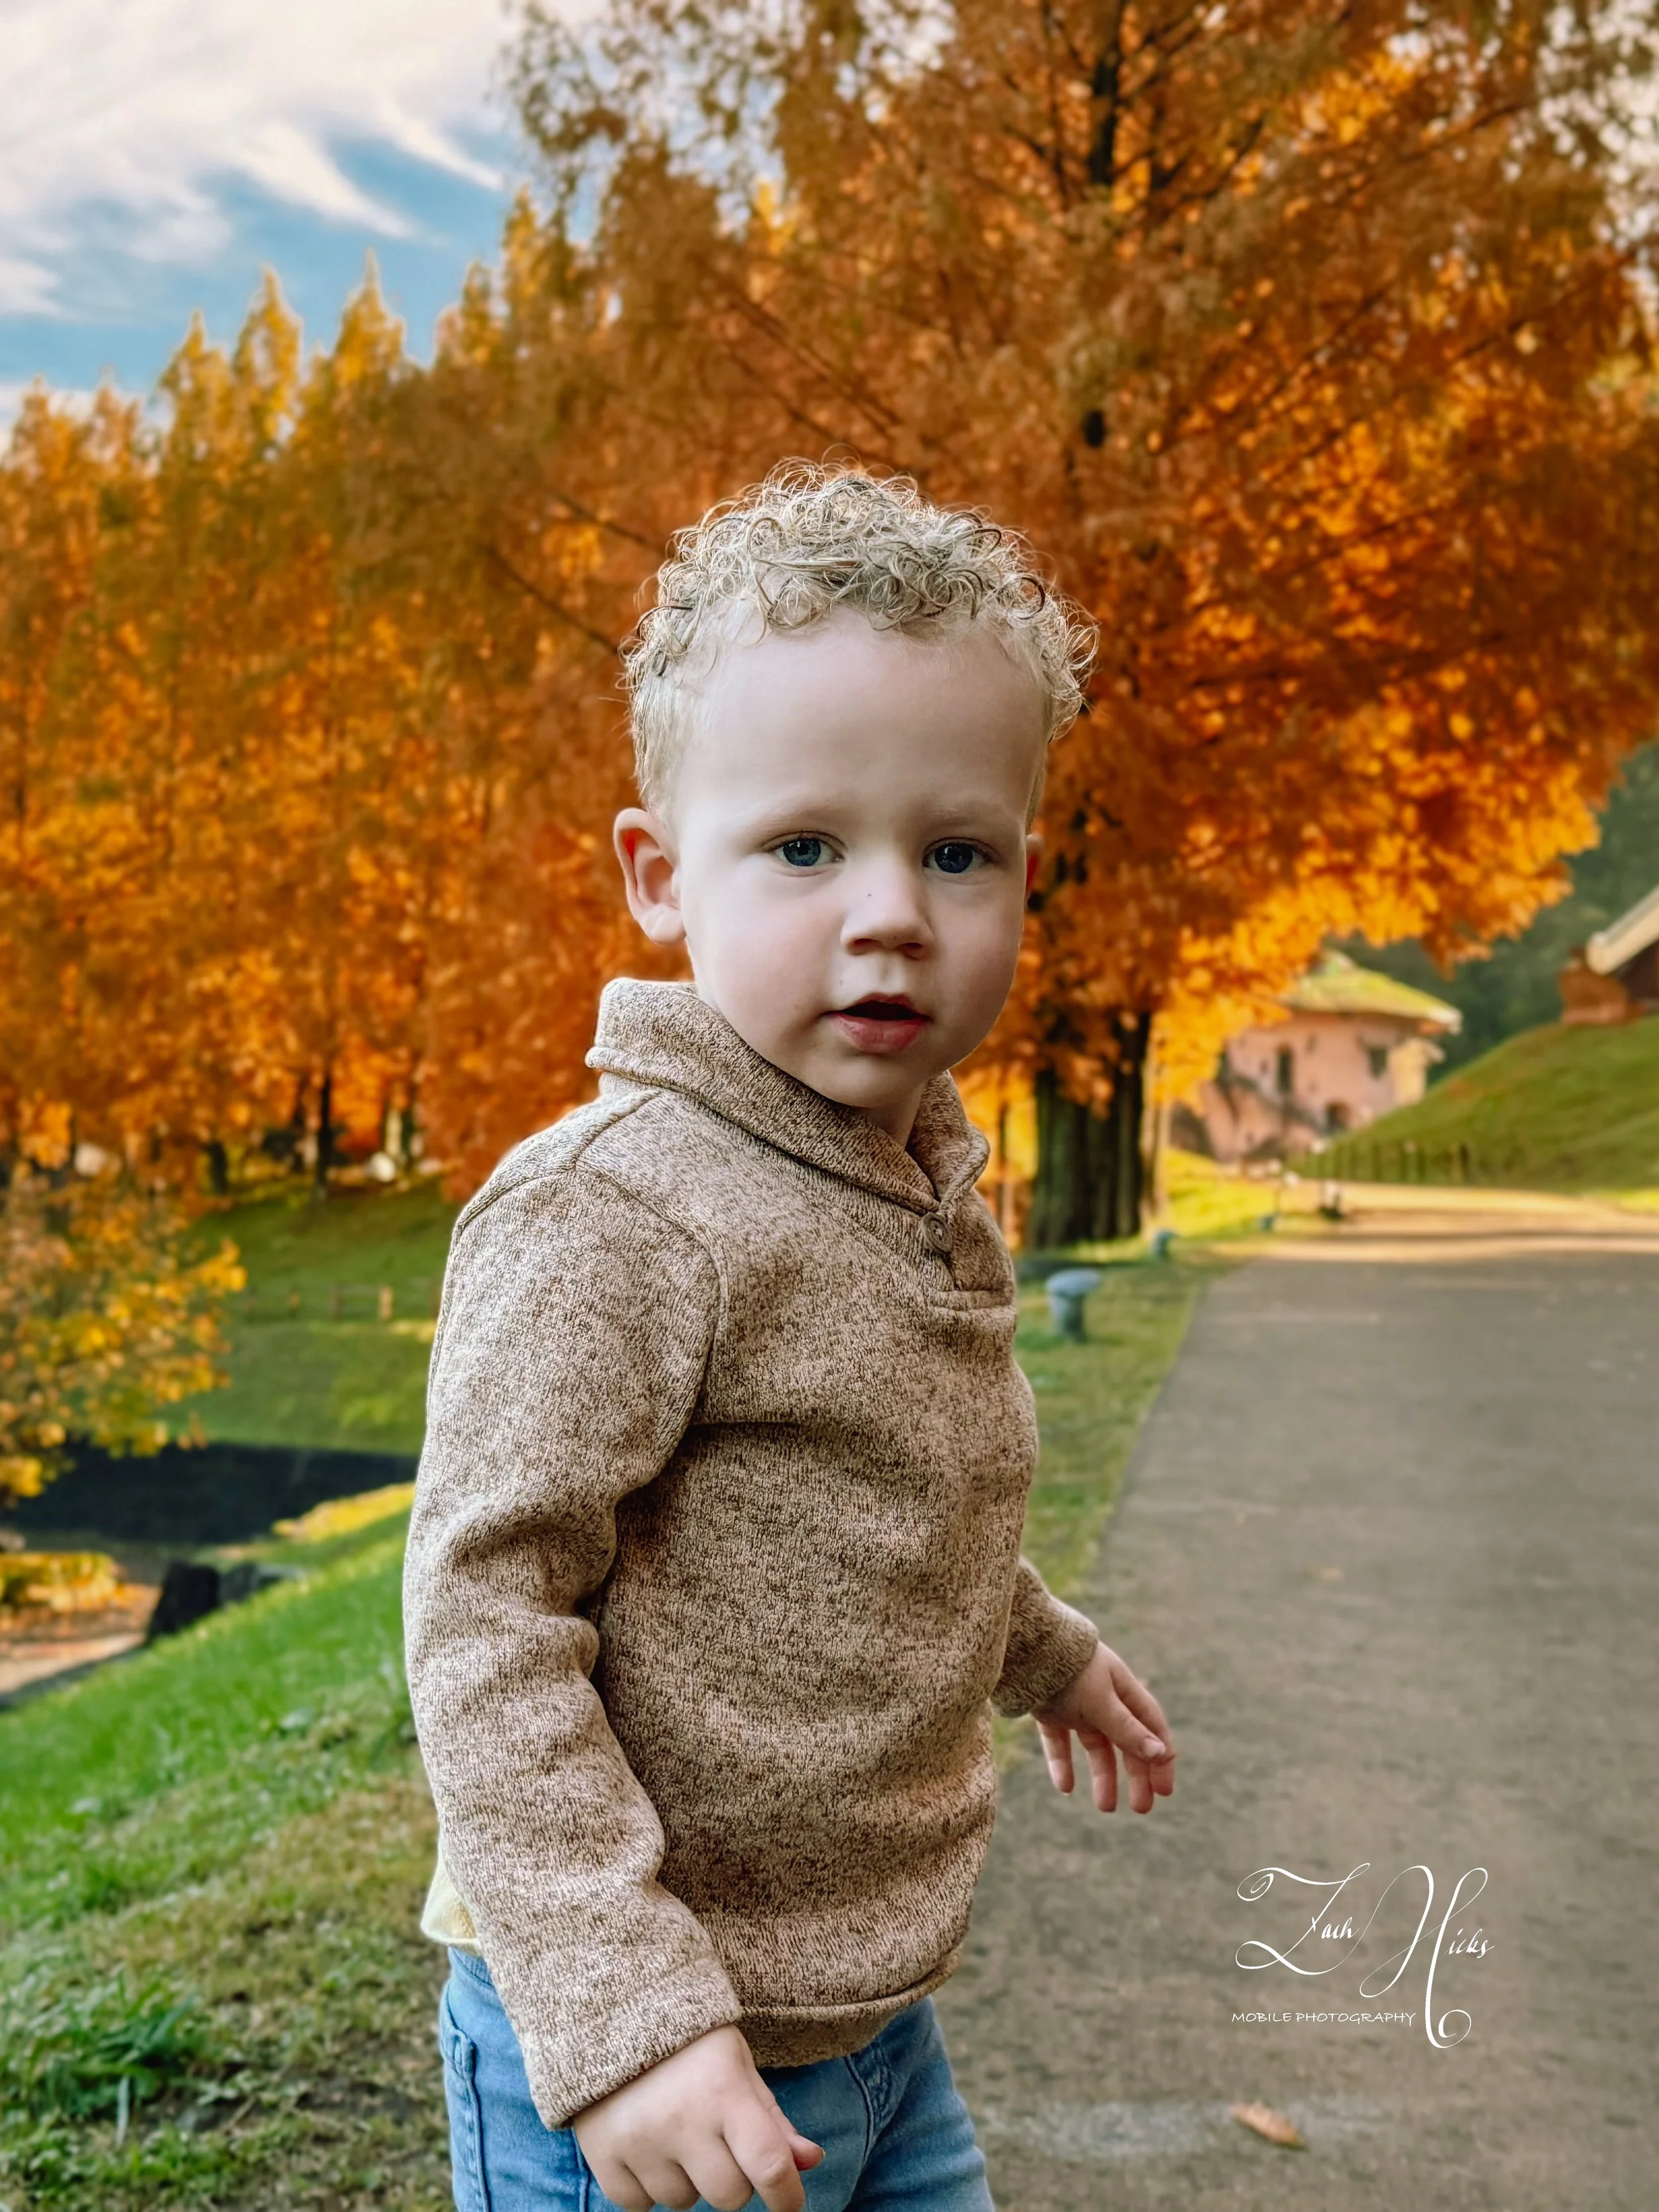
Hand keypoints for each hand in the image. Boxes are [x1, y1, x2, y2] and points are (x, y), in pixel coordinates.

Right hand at [572, 2022, 823, 2211]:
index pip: (769, 2166)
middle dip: (734, 2178)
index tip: (789, 2202)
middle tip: (718, 2143)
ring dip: (688, 2179)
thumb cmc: (691, 2044)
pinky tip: (646, 2145)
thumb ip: (774, 2120)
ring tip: (676, 2133)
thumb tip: (811, 2162)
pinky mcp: (603, 2156)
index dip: (788, 2195)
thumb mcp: (739, 2067)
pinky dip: (647, 2185)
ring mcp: (639, 2141)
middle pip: (729, 2195)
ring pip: (683, 2202)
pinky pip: (639, 2204)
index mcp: (724, 2091)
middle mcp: (681, 2120)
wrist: (615, 2015)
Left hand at [1032, 1640, 1174, 1815]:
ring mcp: (1074, 1703)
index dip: (1161, 1757)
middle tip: (1142, 1808)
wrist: (1022, 1646)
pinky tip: (1064, 1787)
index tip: (1164, 1790)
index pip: (1151, 1725)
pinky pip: (1059, 1741)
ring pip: (1094, 1745)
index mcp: (1122, 1688)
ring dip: (1102, 1776)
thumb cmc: (1068, 1669)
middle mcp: (1102, 1696)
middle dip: (1136, 1775)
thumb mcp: (1101, 1702)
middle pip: (1126, 1741)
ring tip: (1105, 1808)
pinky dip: (1063, 1763)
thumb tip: (1160, 1753)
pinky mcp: (1048, 1709)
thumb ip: (1127, 1729)